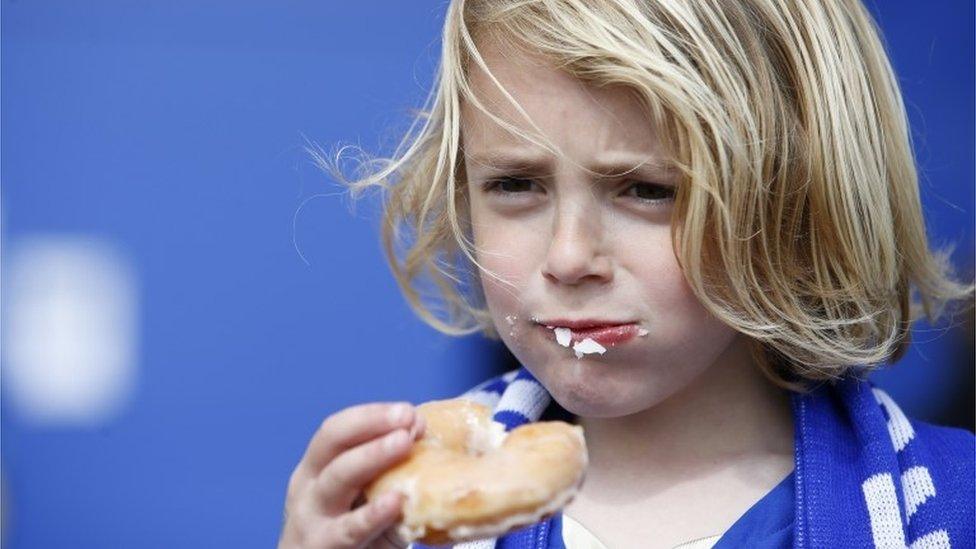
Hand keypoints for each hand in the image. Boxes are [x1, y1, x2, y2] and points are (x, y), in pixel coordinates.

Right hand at [278, 402, 425, 548]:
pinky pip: (349, 528)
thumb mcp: (363, 496)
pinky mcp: (324, 546)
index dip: (371, 415)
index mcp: (316, 468)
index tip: (406, 411)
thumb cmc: (350, 534)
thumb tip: (428, 435)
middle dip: (371, 424)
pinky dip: (373, 514)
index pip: (337, 429)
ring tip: (403, 442)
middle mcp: (308, 487)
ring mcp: (311, 518)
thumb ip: (386, 469)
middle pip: (333, 442)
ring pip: (336, 478)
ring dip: (372, 455)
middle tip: (407, 418)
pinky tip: (395, 501)